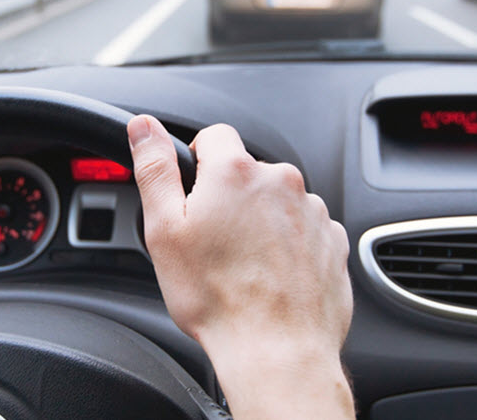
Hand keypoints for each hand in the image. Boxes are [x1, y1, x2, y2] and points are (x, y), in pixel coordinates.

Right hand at [128, 115, 354, 419]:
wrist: (276, 350)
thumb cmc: (217, 298)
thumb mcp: (165, 230)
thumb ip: (155, 168)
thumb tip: (143, 126)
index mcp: (236, 171)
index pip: (215, 137)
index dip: (197, 164)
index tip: (193, 199)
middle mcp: (282, 182)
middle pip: (247, 173)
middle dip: (230, 199)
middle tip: (213, 244)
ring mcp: (313, 212)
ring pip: (277, 203)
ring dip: (261, 223)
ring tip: (244, 268)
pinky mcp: (333, 241)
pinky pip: (305, 231)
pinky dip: (289, 247)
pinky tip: (271, 278)